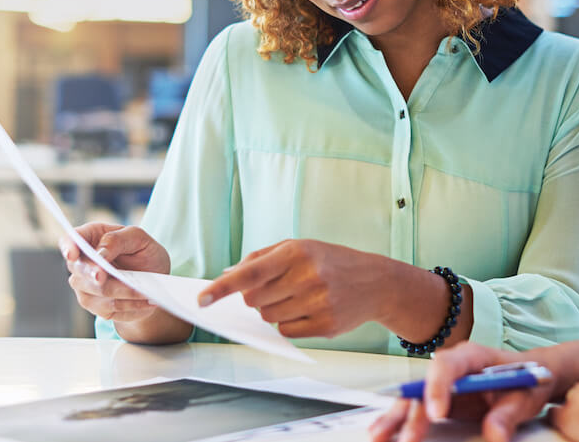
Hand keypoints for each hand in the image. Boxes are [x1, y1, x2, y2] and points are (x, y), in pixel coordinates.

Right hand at [60, 222, 170, 323]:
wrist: (155, 277)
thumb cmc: (143, 251)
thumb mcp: (138, 237)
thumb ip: (117, 239)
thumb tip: (99, 254)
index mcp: (90, 237)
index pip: (70, 240)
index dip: (68, 247)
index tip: (72, 254)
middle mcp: (82, 263)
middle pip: (79, 270)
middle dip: (93, 274)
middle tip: (102, 277)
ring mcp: (85, 286)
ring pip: (98, 291)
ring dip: (124, 292)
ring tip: (145, 292)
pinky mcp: (96, 306)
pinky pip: (110, 308)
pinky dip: (130, 305)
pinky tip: (146, 301)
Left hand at [197, 239, 390, 338]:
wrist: (376, 282)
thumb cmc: (331, 261)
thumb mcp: (299, 247)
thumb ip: (261, 258)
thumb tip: (228, 273)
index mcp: (296, 252)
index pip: (250, 271)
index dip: (223, 287)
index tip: (202, 300)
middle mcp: (307, 276)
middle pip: (254, 300)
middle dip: (256, 297)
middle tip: (277, 288)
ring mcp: (318, 302)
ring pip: (268, 318)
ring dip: (273, 311)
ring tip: (296, 297)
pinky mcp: (325, 325)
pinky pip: (286, 332)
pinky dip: (289, 324)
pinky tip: (307, 310)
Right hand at [368, 342, 555, 441]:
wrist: (533, 376)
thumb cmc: (527, 381)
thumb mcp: (525, 396)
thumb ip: (508, 414)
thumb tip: (495, 434)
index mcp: (472, 357)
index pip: (447, 365)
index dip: (438, 388)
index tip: (437, 414)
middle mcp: (452, 368)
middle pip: (423, 384)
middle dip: (410, 410)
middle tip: (405, 437)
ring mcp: (444, 384)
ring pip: (414, 398)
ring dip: (396, 417)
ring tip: (378, 435)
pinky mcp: (442, 400)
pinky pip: (418, 409)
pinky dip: (403, 422)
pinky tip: (387, 433)